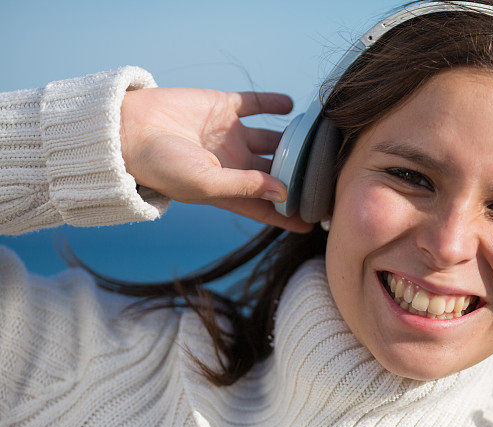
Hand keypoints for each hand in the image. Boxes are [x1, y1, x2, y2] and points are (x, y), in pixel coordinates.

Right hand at [120, 87, 312, 232]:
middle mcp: (235, 164)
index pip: (267, 206)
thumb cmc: (161, 166)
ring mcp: (231, 135)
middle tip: (330, 176)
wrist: (127, 129)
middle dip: (303, 175)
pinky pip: (257, 105)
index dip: (290, 214)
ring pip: (276, 138)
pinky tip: (293, 106)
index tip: (316, 220)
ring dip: (297, 139)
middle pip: (279, 171)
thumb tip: (284, 192)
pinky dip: (276, 103)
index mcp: (229, 189)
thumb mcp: (205, 184)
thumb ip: (245, 187)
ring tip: (321, 139)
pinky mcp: (225, 108)